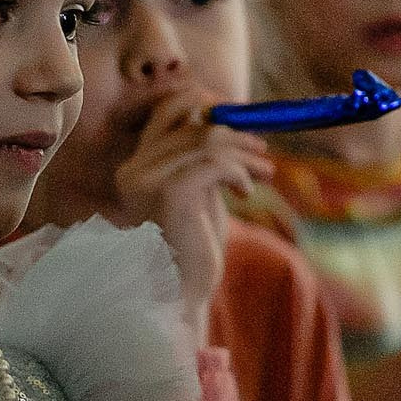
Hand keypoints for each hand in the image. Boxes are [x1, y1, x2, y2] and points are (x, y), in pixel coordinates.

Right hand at [106, 89, 274, 331]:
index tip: (237, 122)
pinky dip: (239, 172)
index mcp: (135, 166)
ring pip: (207, 140)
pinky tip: (246, 194)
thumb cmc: (189, 251)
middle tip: (262, 151)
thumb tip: (229, 126)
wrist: (177, 296)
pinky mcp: (170, 193)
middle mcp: (135, 168)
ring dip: (244, 154)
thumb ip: (199, 162)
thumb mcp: (195, 196)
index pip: (166, 110)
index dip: (205, 105)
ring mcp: (148, 179)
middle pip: (192, 122)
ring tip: (265, 174)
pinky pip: (214, 162)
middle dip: (235, 132)